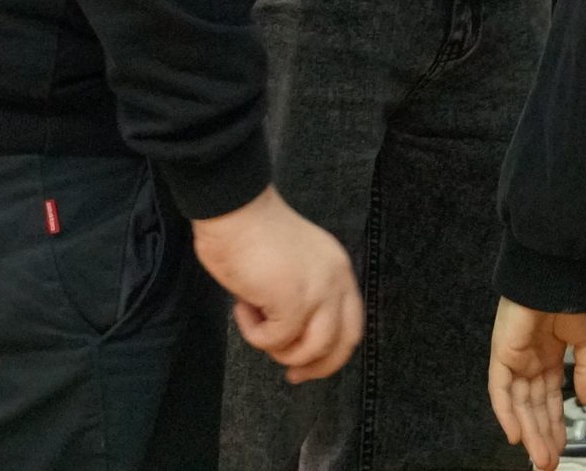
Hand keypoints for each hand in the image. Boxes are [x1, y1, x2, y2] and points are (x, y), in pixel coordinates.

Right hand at [193, 187, 363, 384]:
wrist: (234, 209)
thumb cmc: (251, 233)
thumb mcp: (293, 267)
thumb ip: (303, 296)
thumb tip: (292, 335)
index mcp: (338, 271)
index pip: (351, 325)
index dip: (331, 354)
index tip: (307, 367)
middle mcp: (336, 280)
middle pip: (341, 343)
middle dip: (315, 366)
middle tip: (291, 375)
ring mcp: (318, 290)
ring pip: (311, 348)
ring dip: (278, 348)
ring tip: (256, 322)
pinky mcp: (294, 300)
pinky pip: (275, 340)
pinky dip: (254, 333)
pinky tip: (242, 307)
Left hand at [488, 299, 585, 470]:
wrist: (560, 277)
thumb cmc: (576, 301)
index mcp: (551, 356)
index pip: (550, 398)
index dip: (556, 423)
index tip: (563, 446)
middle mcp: (530, 361)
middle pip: (534, 406)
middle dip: (543, 434)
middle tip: (550, 461)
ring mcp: (515, 358)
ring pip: (519, 403)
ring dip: (530, 431)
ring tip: (542, 457)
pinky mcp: (501, 354)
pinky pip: (500, 389)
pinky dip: (506, 413)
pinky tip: (517, 436)